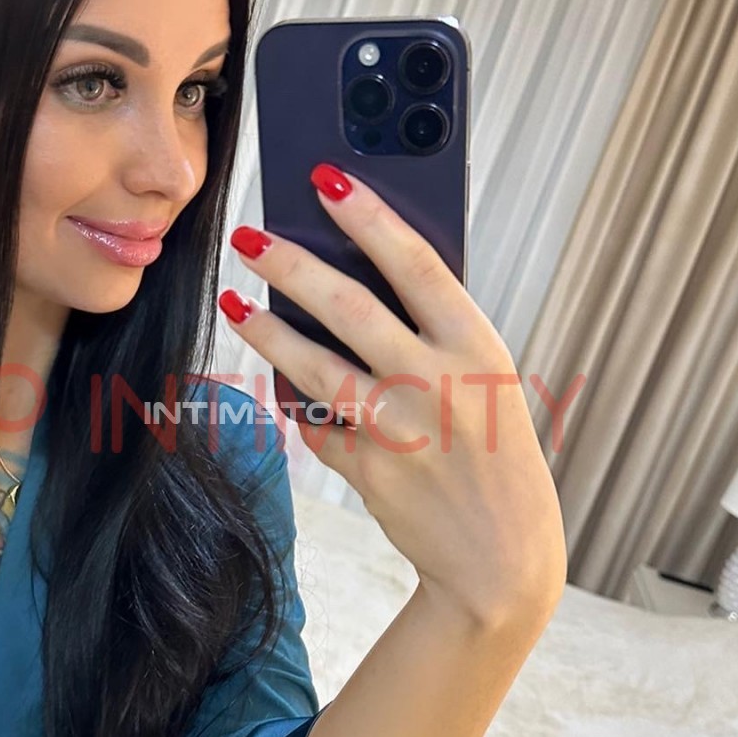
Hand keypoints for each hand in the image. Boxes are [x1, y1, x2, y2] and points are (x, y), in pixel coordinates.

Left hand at [221, 163, 566, 628]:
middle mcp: (441, 385)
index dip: (369, 216)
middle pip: (351, 308)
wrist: (502, 557)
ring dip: (268, 333)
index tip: (327, 179)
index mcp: (479, 348)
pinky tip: (274, 379)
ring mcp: (402, 432)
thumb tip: (354, 280)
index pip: (418, 264)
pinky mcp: (371, 472)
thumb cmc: (493, 452)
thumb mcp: (485, 381)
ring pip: (317, 368)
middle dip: (292, 266)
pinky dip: (295, 402)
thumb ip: (433, 335)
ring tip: (234, 304)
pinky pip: (318, 424)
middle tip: (249, 236)